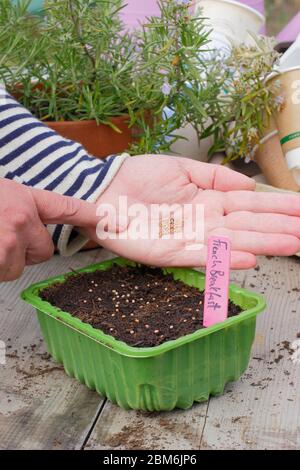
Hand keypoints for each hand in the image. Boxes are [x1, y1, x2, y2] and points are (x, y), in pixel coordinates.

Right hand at [0, 179, 96, 280]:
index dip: (92, 216)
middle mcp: (21, 216)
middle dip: (23, 253)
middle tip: (0, 242)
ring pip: (18, 266)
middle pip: (44, 250)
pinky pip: (4, 274)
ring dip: (2, 263)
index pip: (66, 208)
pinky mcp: (2, 255)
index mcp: (21, 197)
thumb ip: (16, 208)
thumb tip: (22, 224)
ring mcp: (12, 238)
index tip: (116, 222)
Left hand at [85, 155, 299, 268]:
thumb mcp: (182, 169)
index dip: (277, 207)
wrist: (105, 190)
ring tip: (290, 245)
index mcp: (209, 200)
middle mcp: (204, 221)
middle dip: (278, 228)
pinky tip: (248, 259)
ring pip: (231, 242)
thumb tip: (250, 185)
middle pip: (247, 225)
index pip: (250, 205)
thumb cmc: (140, 178)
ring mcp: (189, 238)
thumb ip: (215, 176)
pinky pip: (201, 256)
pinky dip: (225, 259)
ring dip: (261, 245)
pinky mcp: (169, 252)